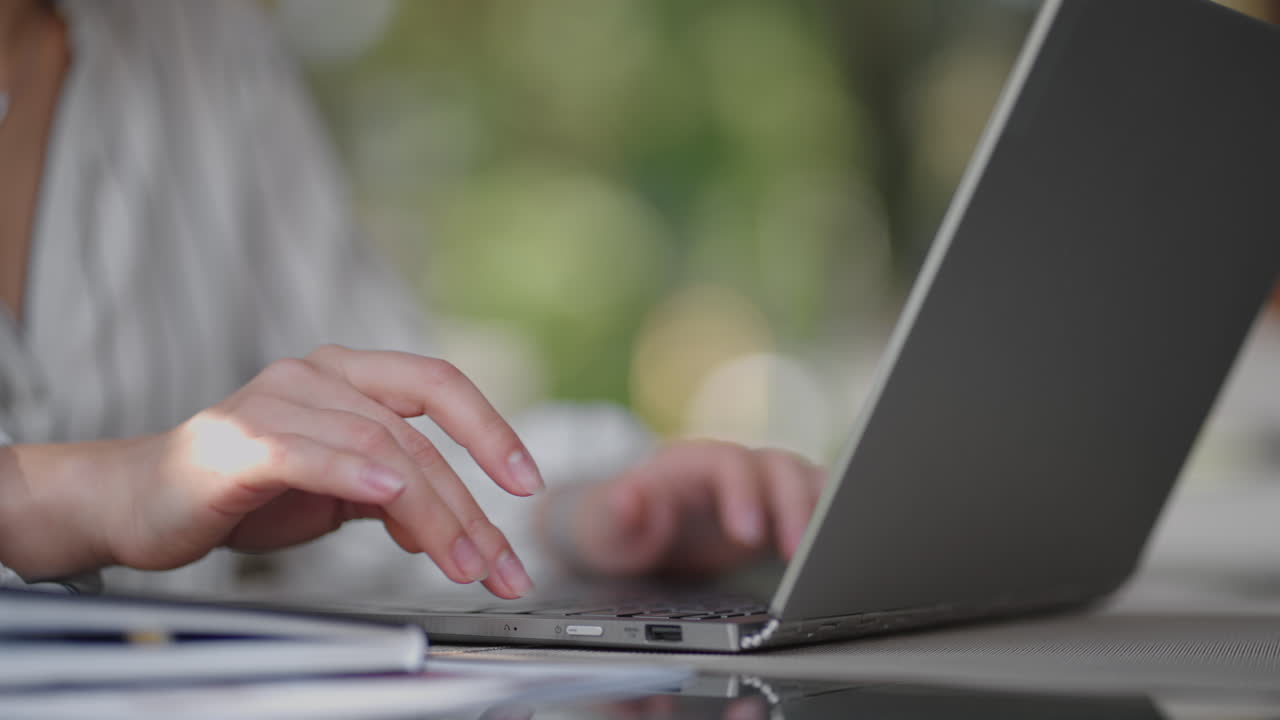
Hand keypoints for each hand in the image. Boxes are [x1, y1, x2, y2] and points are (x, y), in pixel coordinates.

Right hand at [0, 346, 541, 597]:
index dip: (491, 428)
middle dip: (469, 506)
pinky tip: (393, 499)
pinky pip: (314, 453)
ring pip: (381, 449)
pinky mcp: (243, 441)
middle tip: (498, 563)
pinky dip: (358, 475)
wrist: (141, 500)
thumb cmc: (243, 489)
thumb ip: (394, 494)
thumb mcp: (336, 490)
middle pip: (418, 434)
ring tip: (462, 562)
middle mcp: (320, 375)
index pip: (438, 385)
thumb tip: (453, 525)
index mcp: (349, 376)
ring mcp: (280, 401)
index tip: (526, 481)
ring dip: (432, 512)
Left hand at [547, 441, 824, 576]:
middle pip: (778, 468)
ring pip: (809, 482)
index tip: (747, 533)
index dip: (742, 493)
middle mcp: (736, 465)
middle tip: (800, 551)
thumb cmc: (619, 525)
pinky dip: (838, 522)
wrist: (633, 529)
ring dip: (827, 512)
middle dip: (794, 505)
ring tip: (835, 553)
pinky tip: (846, 553)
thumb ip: (614, 512)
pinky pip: (823, 506)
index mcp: (692, 461)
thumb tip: (628, 498)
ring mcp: (765, 486)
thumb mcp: (603, 525)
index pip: (726, 462)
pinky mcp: (785, 510)